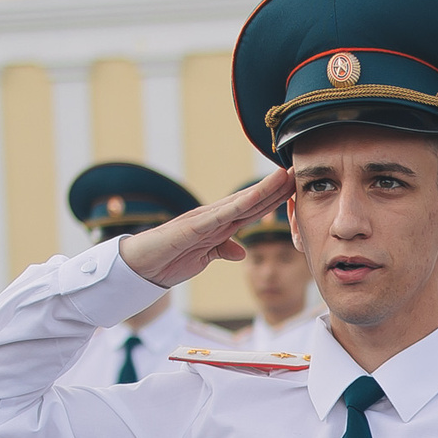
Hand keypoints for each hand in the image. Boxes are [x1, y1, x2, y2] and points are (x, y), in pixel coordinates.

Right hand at [120, 168, 294, 287]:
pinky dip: (240, 204)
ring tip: (284, 175)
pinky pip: (221, 214)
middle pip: (252, 201)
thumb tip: (242, 251)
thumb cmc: (168, 260)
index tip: (296, 188)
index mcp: (219, 226)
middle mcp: (215, 217)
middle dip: (276, 188)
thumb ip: (222, 251)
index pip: (253, 210)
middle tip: (298, 170)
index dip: (275, 199)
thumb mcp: (204, 258)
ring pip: (241, 202)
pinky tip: (257, 195)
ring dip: (264, 189)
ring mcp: (205, 219)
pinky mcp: (193, 226)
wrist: (139, 267)